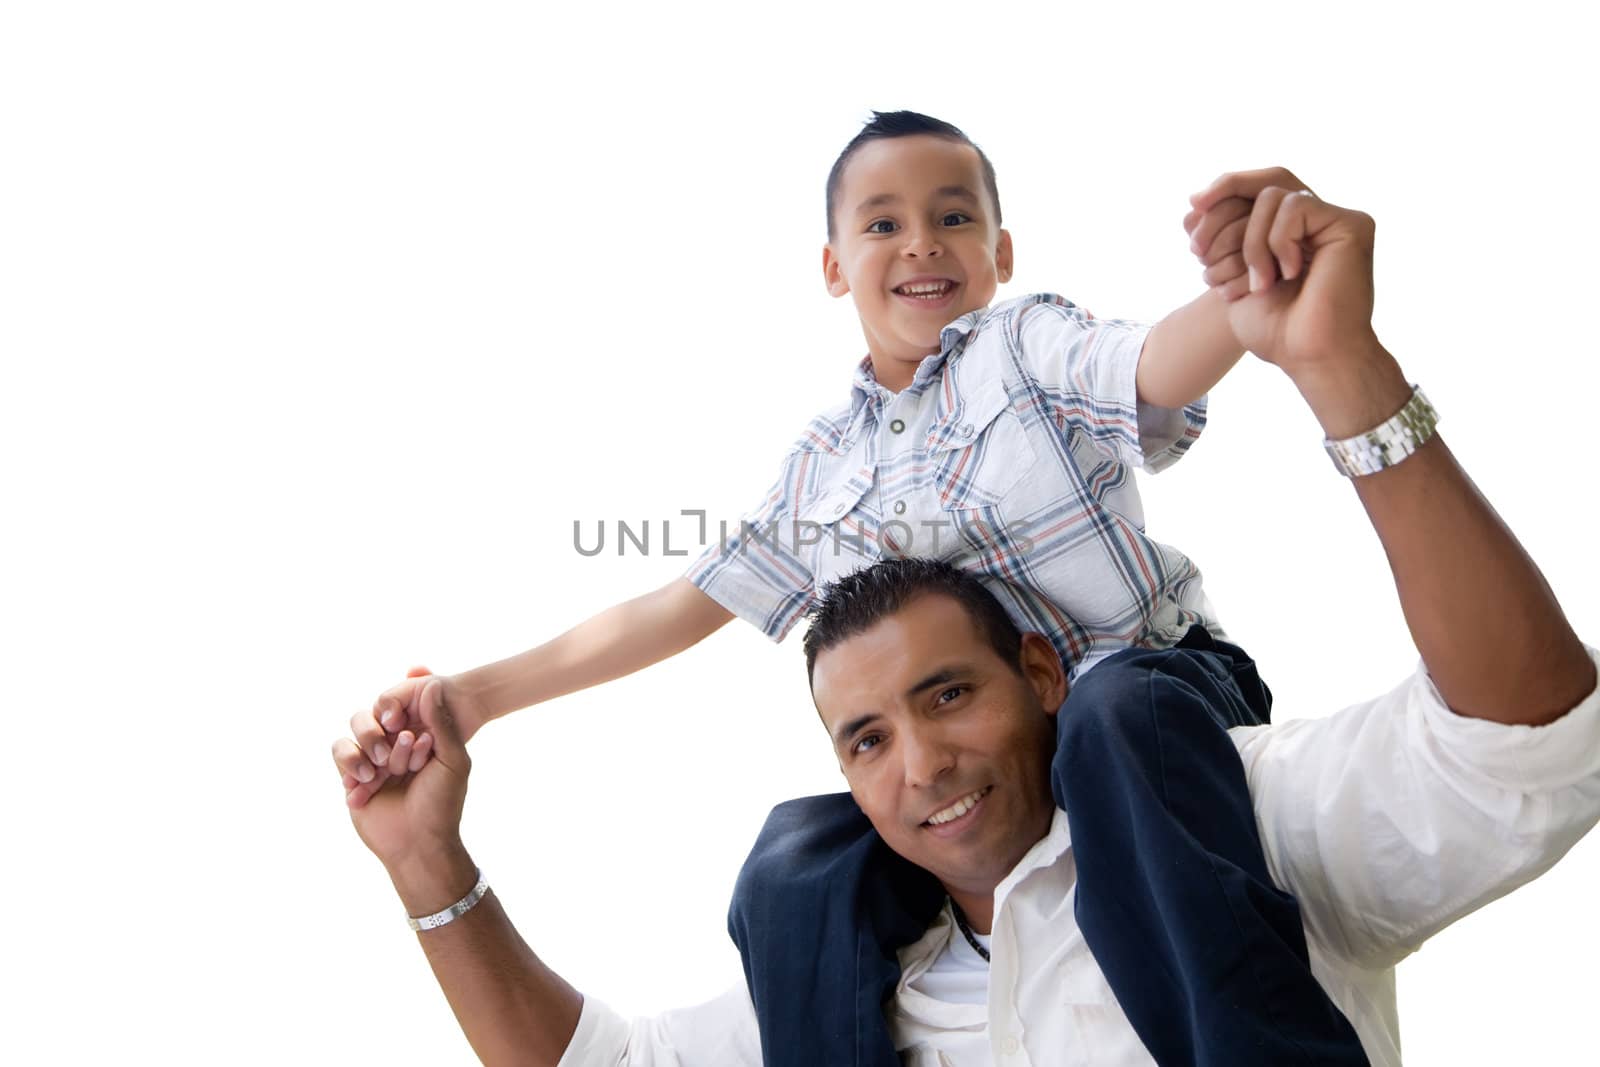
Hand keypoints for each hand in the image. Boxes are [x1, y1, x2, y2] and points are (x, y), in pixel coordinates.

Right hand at [334, 677, 471, 869]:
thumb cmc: (442, 803)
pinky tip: (368, 781)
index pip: (408, 708)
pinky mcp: (352, 775)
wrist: (418, 844)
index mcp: (423, 736)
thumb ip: (441, 722)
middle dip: (388, 735)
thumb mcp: (452, 760)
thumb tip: (433, 683)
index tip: (416, 740)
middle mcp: (397, 744)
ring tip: (380, 772)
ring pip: (358, 728)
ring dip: (369, 746)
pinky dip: (352, 763)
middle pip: (380, 714)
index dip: (408, 717)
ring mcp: (374, 758)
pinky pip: (340, 750)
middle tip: (398, 759)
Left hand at [1187, 167, 1379, 376]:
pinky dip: (1277, 241)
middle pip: (1265, 181)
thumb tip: (1194, 202)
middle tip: (1198, 248)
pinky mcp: (1351, 224)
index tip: (1191, 211)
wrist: (1311, 358)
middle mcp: (1316, 223)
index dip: (1224, 190)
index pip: (1256, 190)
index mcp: (1293, 234)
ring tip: (1260, 283)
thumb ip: (1223, 240)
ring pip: (1273, 196)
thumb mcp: (1235, 280)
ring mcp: (1335, 221)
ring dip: (1251, 242)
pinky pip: (1295, 206)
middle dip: (1224, 204)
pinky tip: (1288, 274)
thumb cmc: (1278, 333)